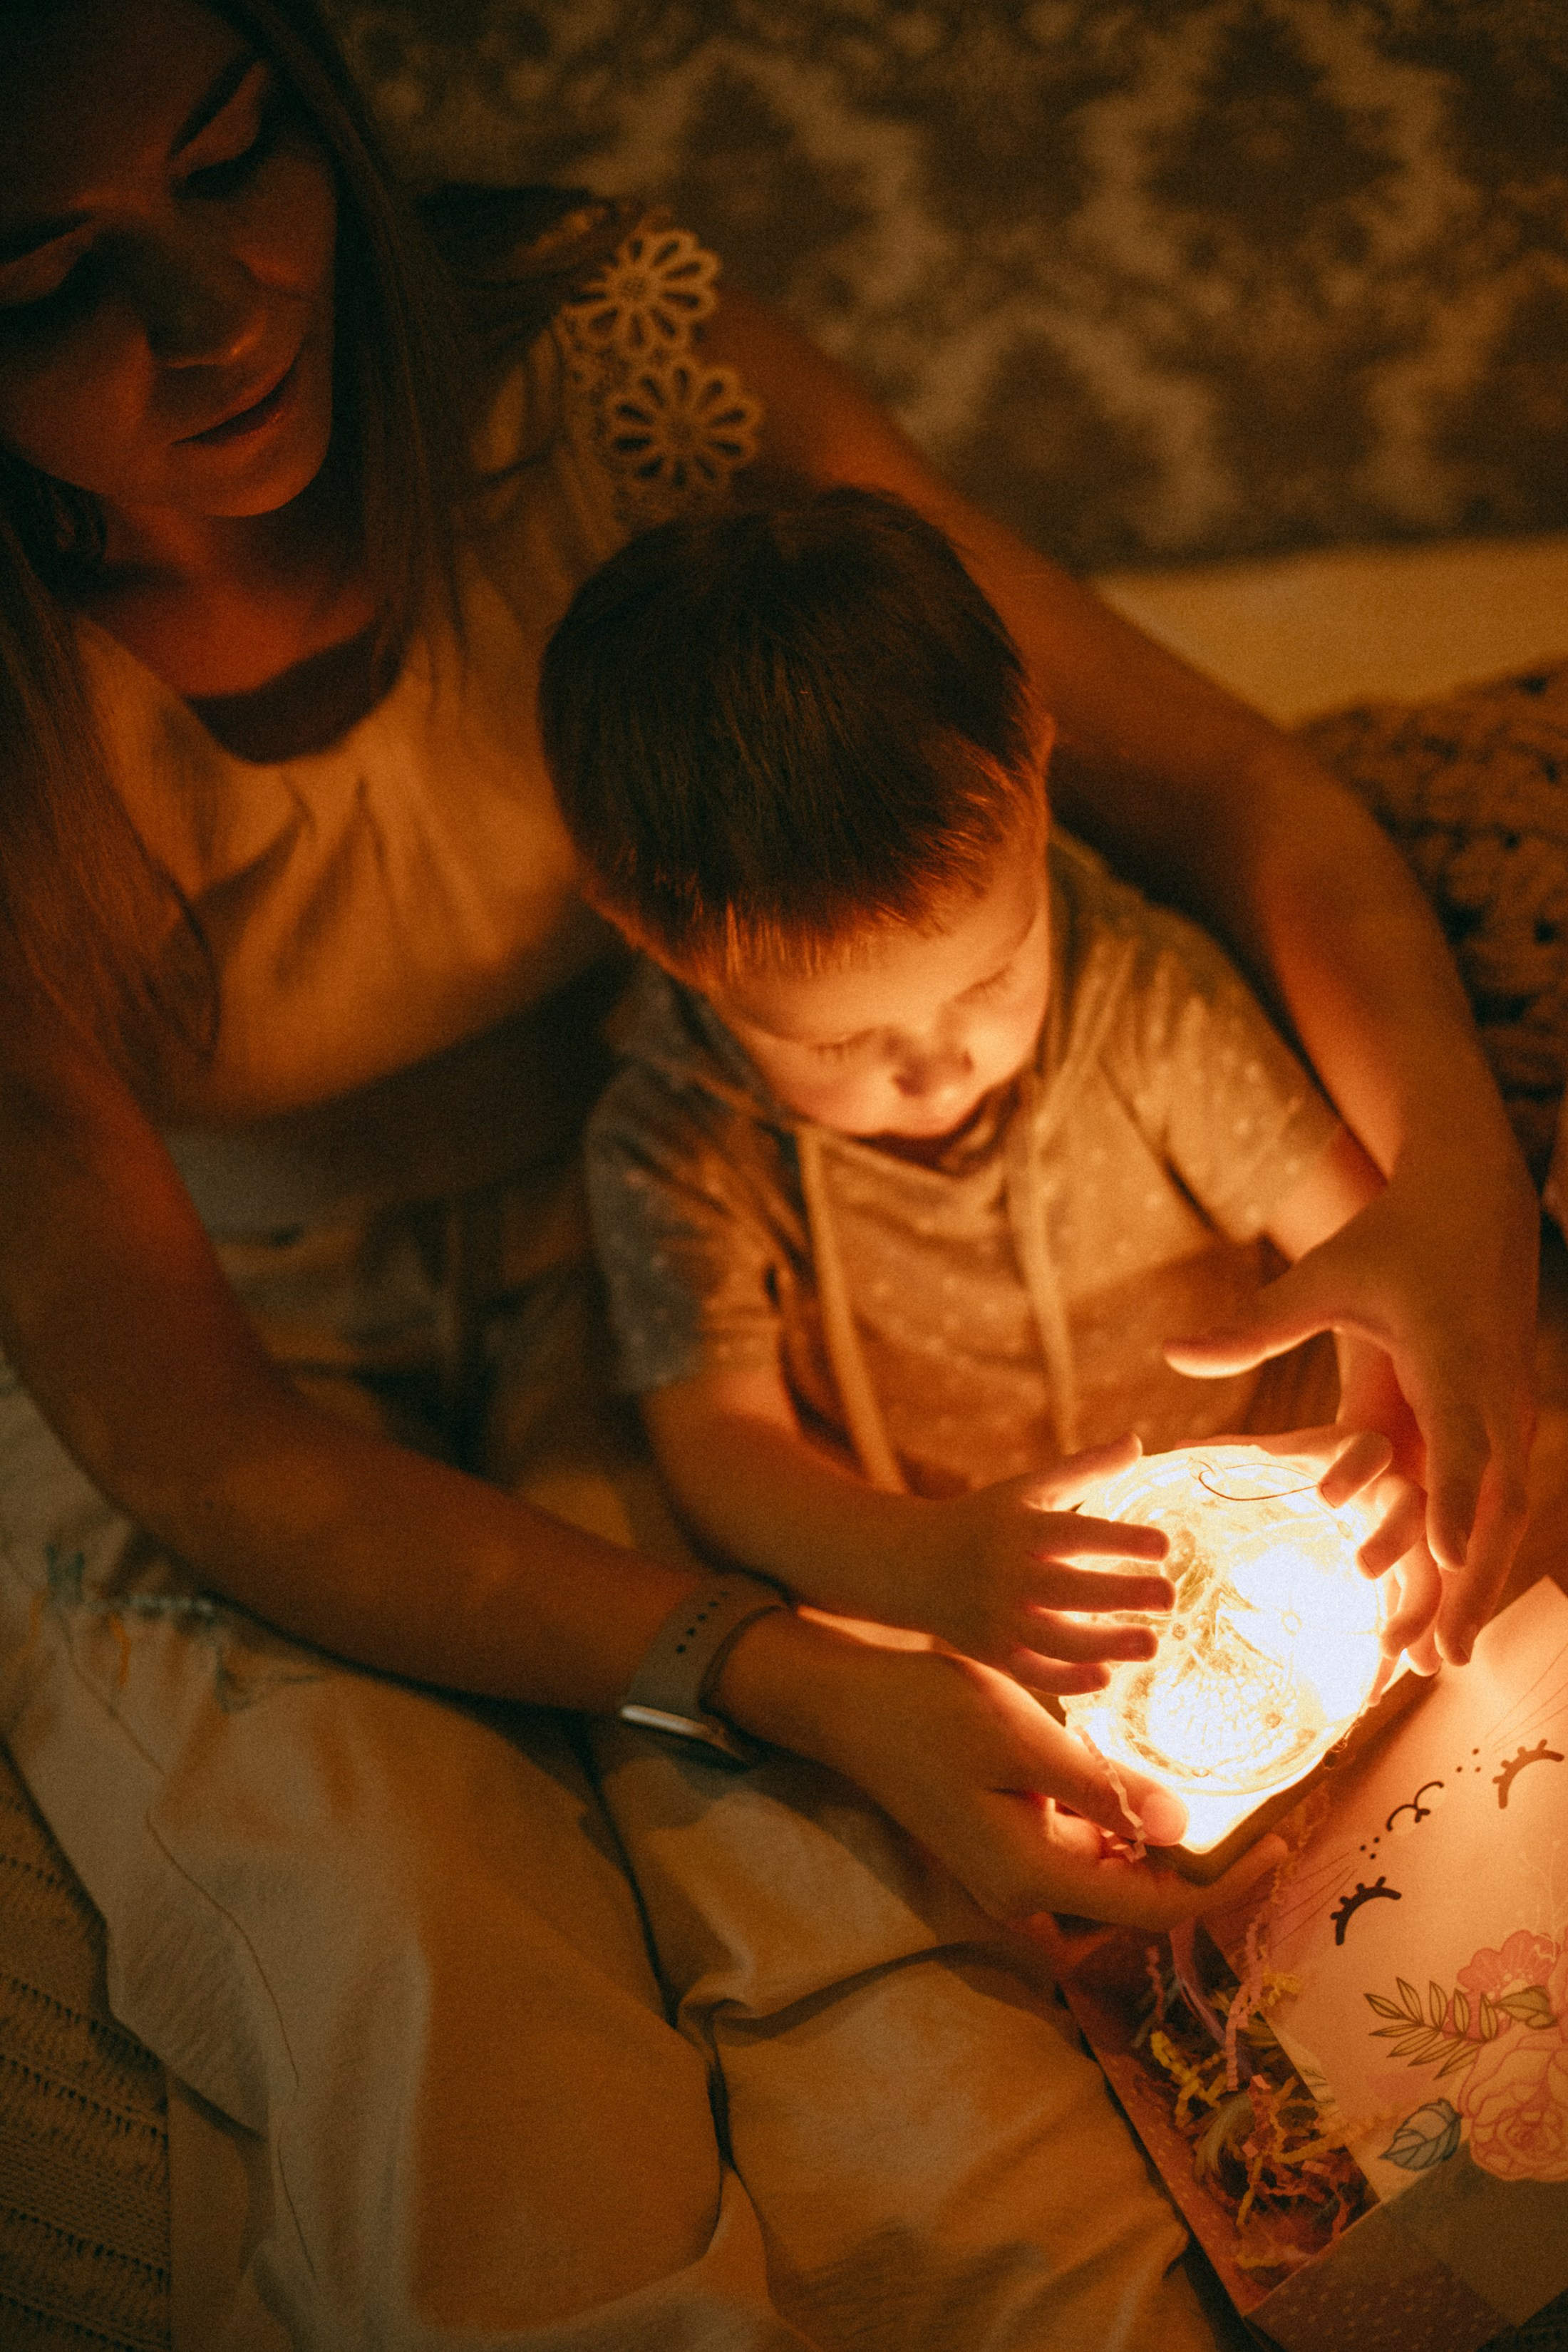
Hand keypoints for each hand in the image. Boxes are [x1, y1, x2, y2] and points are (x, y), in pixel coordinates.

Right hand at [723, 1619, 1285, 1926]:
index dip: (1227, 1883)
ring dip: (1165, 1850)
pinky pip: (1081, 1850)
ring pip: (1113, 1878)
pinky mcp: (1002, 1841)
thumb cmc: (925, 1709)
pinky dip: (1124, 1827)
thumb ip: (1100, 1787)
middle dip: (1207, 1872)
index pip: (1156, 1908)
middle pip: (1139, 1905)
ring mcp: (1010, 1870)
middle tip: (1270, 1821)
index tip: (1281, 1839)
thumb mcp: (1021, 1735)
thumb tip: (1179, 1830)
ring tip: (1227, 1802)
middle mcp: (1023, 1890)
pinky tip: (1148, 1783)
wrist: (842, 1703)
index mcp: (1030, 1873)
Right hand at [898, 1434, 1174, 1693]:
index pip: (1074, 1534)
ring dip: (1104, 1645)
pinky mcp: (993, 1653)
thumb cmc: (986, 1521)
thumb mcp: (1028, 1489)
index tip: (1165, 1545)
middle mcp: (1007, 1575)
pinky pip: (1032, 1673)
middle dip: (1121, 1594)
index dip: (1120, 1540)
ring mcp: (998, 1619)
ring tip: (1152, 1644)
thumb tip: (1137, 1441)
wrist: (915, 1565)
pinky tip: (1107, 1677)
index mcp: (1020, 1529)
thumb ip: (1084, 1470)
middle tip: (1170, 1596)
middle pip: (1068, 1590)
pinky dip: (1066, 1680)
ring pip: (1053, 1640)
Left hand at [1165, 1153, 1536, 1663]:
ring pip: (1496, 1517)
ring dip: (1469, 1590)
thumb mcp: (1325, 1277)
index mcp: (1450, 1358)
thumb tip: (1169, 1353)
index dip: (1452, 1503)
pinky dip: (1471, 1560)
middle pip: (1489, 1506)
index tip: (1437, 1558)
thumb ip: (1255, 1325)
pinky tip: (1446, 1615)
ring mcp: (1503, 1414)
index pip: (1459, 1442)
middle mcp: (1488, 1397)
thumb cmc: (1391, 1239)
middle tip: (1433, 1660)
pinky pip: (1490, 1504)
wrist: (1474, 1209)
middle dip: (1463, 1585)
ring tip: (1437, 1666)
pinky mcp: (1499, 1424)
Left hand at [1200, 1420, 1442, 1674]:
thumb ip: (1235, 1451)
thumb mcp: (1276, 1456)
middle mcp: (1395, 1493)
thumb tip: (1181, 1446)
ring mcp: (1413, 1538)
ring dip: (1417, 1609)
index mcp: (1361, 1454)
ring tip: (1397, 1652)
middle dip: (1393, 1541)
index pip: (1368, 1448)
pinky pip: (1417, 1610)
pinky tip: (1388, 1684)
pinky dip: (1410, 1644)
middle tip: (1362, 1571)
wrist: (1363, 1475)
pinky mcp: (1413, 1576)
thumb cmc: (1311, 1465)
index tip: (1326, 1495)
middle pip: (1412, 1512)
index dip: (1354, 1468)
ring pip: (1429, 1570)